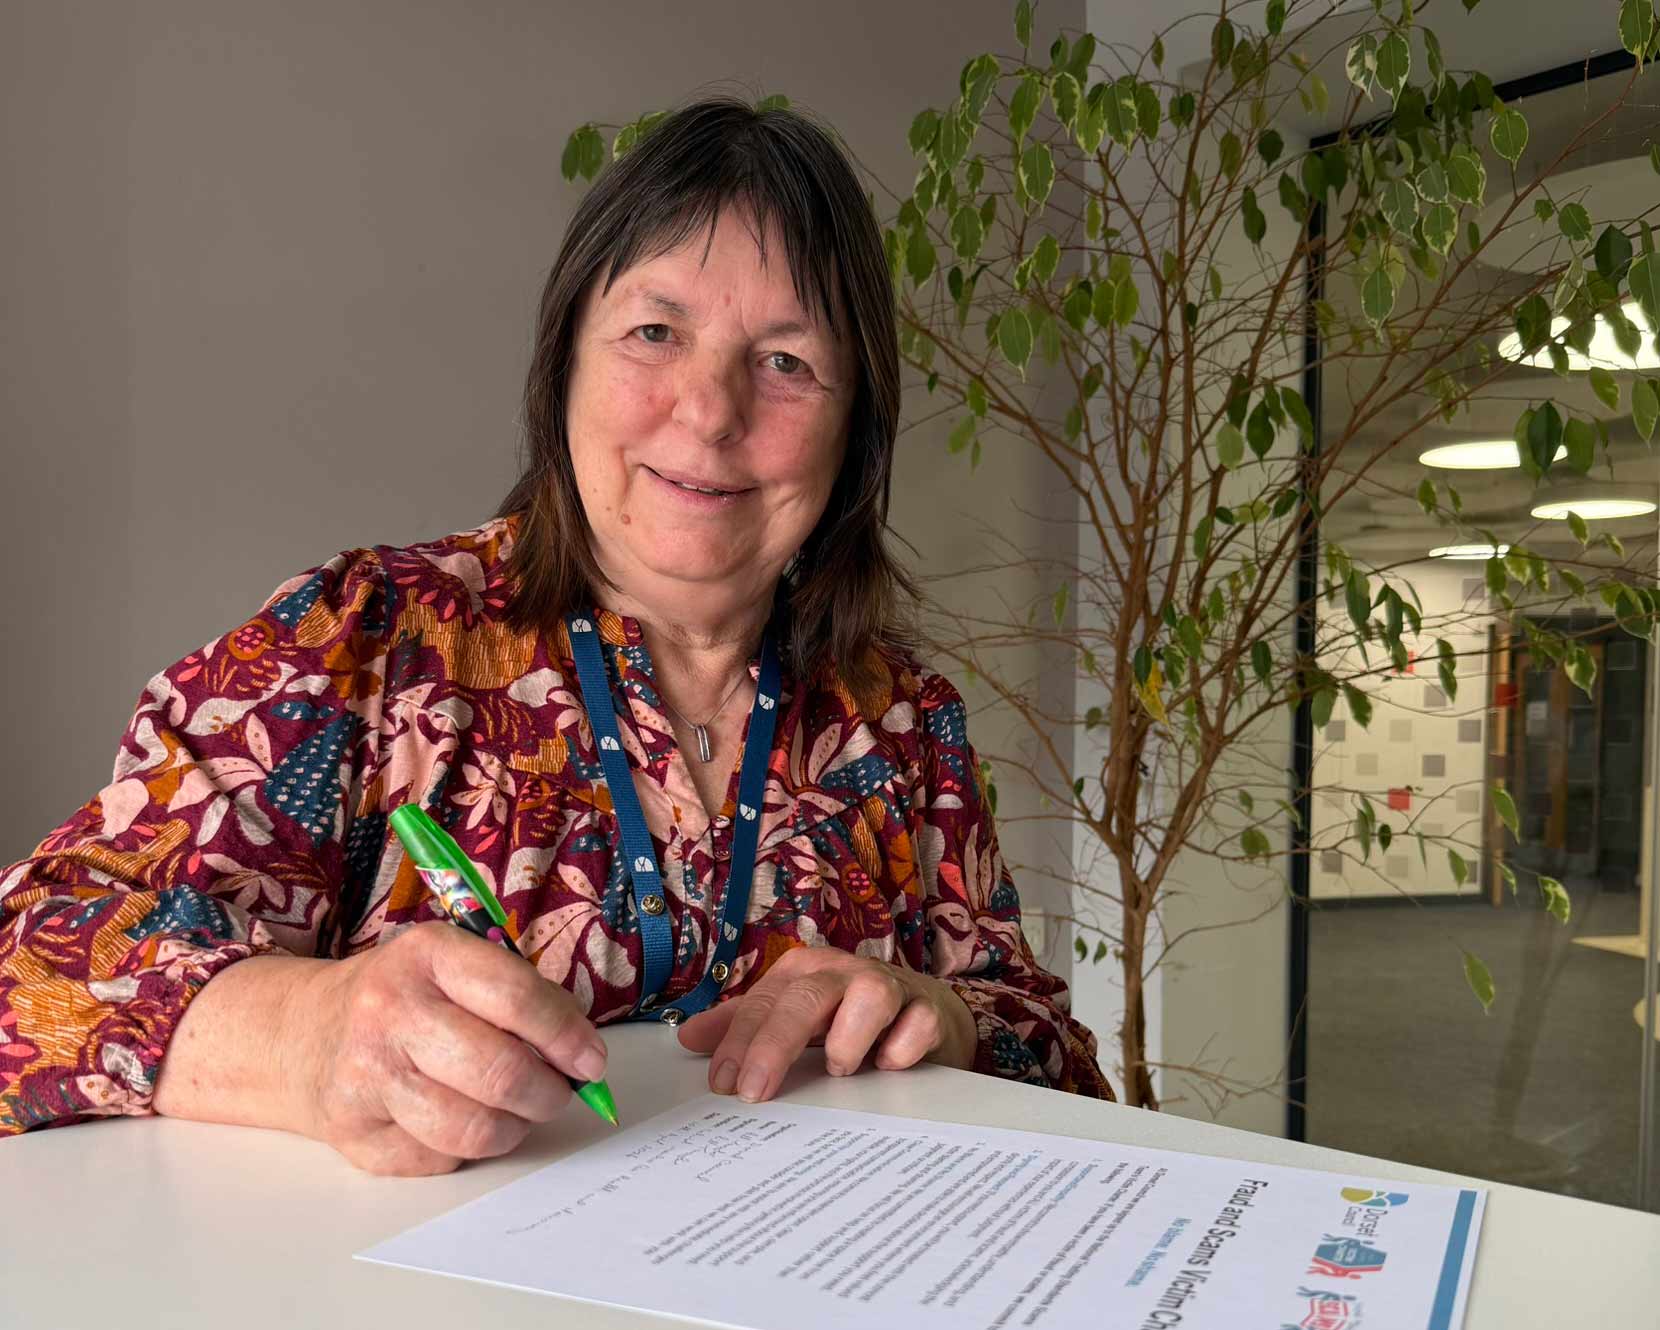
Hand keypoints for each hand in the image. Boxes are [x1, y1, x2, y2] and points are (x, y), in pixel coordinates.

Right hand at [288, 922, 606, 1175]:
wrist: (302, 1033)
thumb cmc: (404, 997)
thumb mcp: (454, 964)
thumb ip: (519, 996)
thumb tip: (583, 1055)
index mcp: (427, 956)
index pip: (517, 998)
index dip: (567, 1036)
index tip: (591, 1060)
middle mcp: (390, 1012)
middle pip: (499, 1071)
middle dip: (548, 1091)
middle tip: (557, 1092)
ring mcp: (367, 1077)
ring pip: (472, 1128)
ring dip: (513, 1127)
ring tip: (515, 1111)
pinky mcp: (354, 1135)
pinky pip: (439, 1160)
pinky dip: (466, 1149)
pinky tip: (461, 1120)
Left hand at [674, 947, 977, 1102]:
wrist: (924, 1006)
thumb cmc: (847, 1012)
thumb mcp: (791, 1015)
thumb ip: (743, 1025)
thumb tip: (687, 1038)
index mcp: (804, 971)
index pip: (763, 1002)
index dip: (739, 1042)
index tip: (723, 1084)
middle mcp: (844, 973)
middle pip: (806, 998)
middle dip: (775, 1044)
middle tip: (754, 1091)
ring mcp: (890, 988)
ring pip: (869, 998)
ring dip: (848, 1039)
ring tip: (837, 1069)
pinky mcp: (928, 1011)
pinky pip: (917, 1026)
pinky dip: (900, 1049)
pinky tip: (888, 1066)